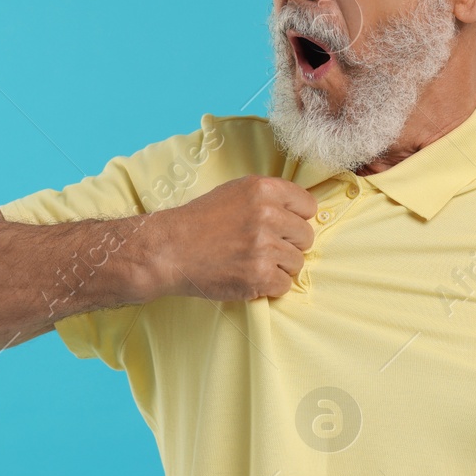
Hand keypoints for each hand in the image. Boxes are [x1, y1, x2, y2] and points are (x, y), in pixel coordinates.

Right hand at [146, 175, 317, 300]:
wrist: (168, 250)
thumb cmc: (197, 222)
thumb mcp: (233, 192)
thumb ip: (267, 198)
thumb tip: (297, 212)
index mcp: (263, 189)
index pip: (308, 205)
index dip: (296, 218)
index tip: (282, 227)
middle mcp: (267, 214)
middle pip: (306, 236)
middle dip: (288, 245)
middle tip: (263, 249)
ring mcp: (264, 246)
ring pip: (297, 262)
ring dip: (278, 267)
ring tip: (252, 263)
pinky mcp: (260, 275)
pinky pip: (285, 285)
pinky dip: (269, 286)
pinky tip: (249, 277)